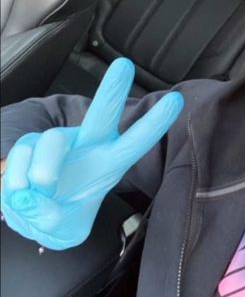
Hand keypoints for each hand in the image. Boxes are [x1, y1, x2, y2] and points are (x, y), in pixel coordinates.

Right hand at [0, 58, 183, 249]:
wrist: (29, 216)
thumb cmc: (58, 216)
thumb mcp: (65, 230)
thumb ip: (53, 220)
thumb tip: (35, 199)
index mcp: (107, 163)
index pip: (134, 142)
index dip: (153, 124)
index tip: (175, 101)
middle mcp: (84, 145)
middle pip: (101, 114)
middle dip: (113, 89)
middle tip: (124, 66)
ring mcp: (53, 142)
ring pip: (49, 143)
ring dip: (42, 174)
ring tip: (37, 198)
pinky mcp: (25, 144)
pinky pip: (20, 158)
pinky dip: (16, 184)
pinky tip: (20, 194)